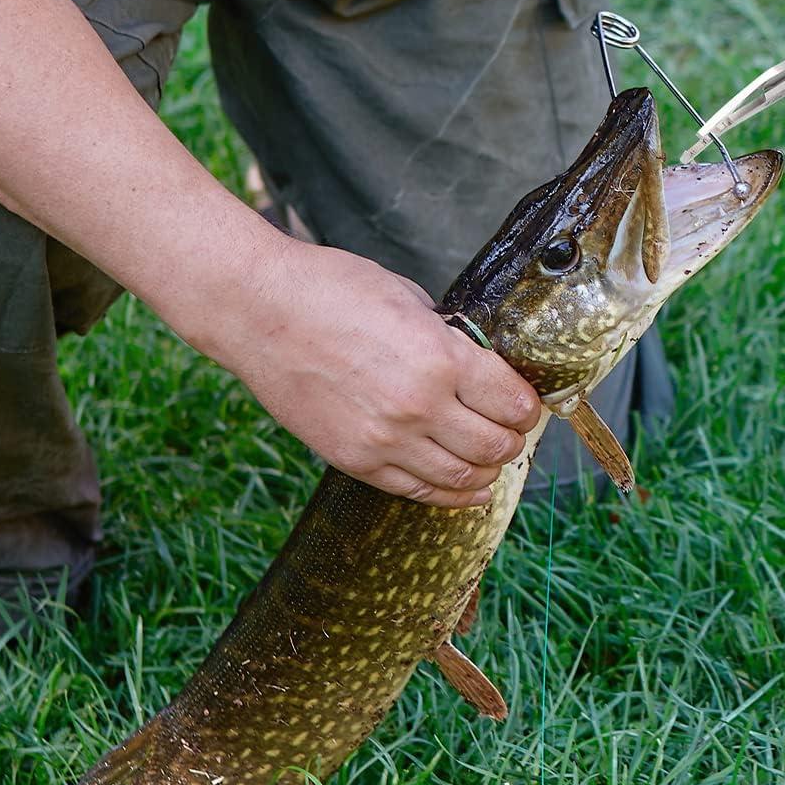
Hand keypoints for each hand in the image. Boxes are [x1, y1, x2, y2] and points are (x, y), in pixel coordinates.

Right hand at [205, 235, 542, 506]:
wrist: (257, 311)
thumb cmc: (330, 290)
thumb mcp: (409, 298)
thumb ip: (448, 339)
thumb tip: (477, 364)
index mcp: (440, 358)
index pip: (511, 402)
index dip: (527, 406)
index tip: (526, 404)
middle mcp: (418, 406)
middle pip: (495, 446)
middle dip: (512, 440)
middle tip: (513, 431)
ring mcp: (384, 440)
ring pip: (462, 477)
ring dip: (487, 471)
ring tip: (491, 460)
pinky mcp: (354, 460)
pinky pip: (416, 490)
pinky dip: (451, 495)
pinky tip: (467, 490)